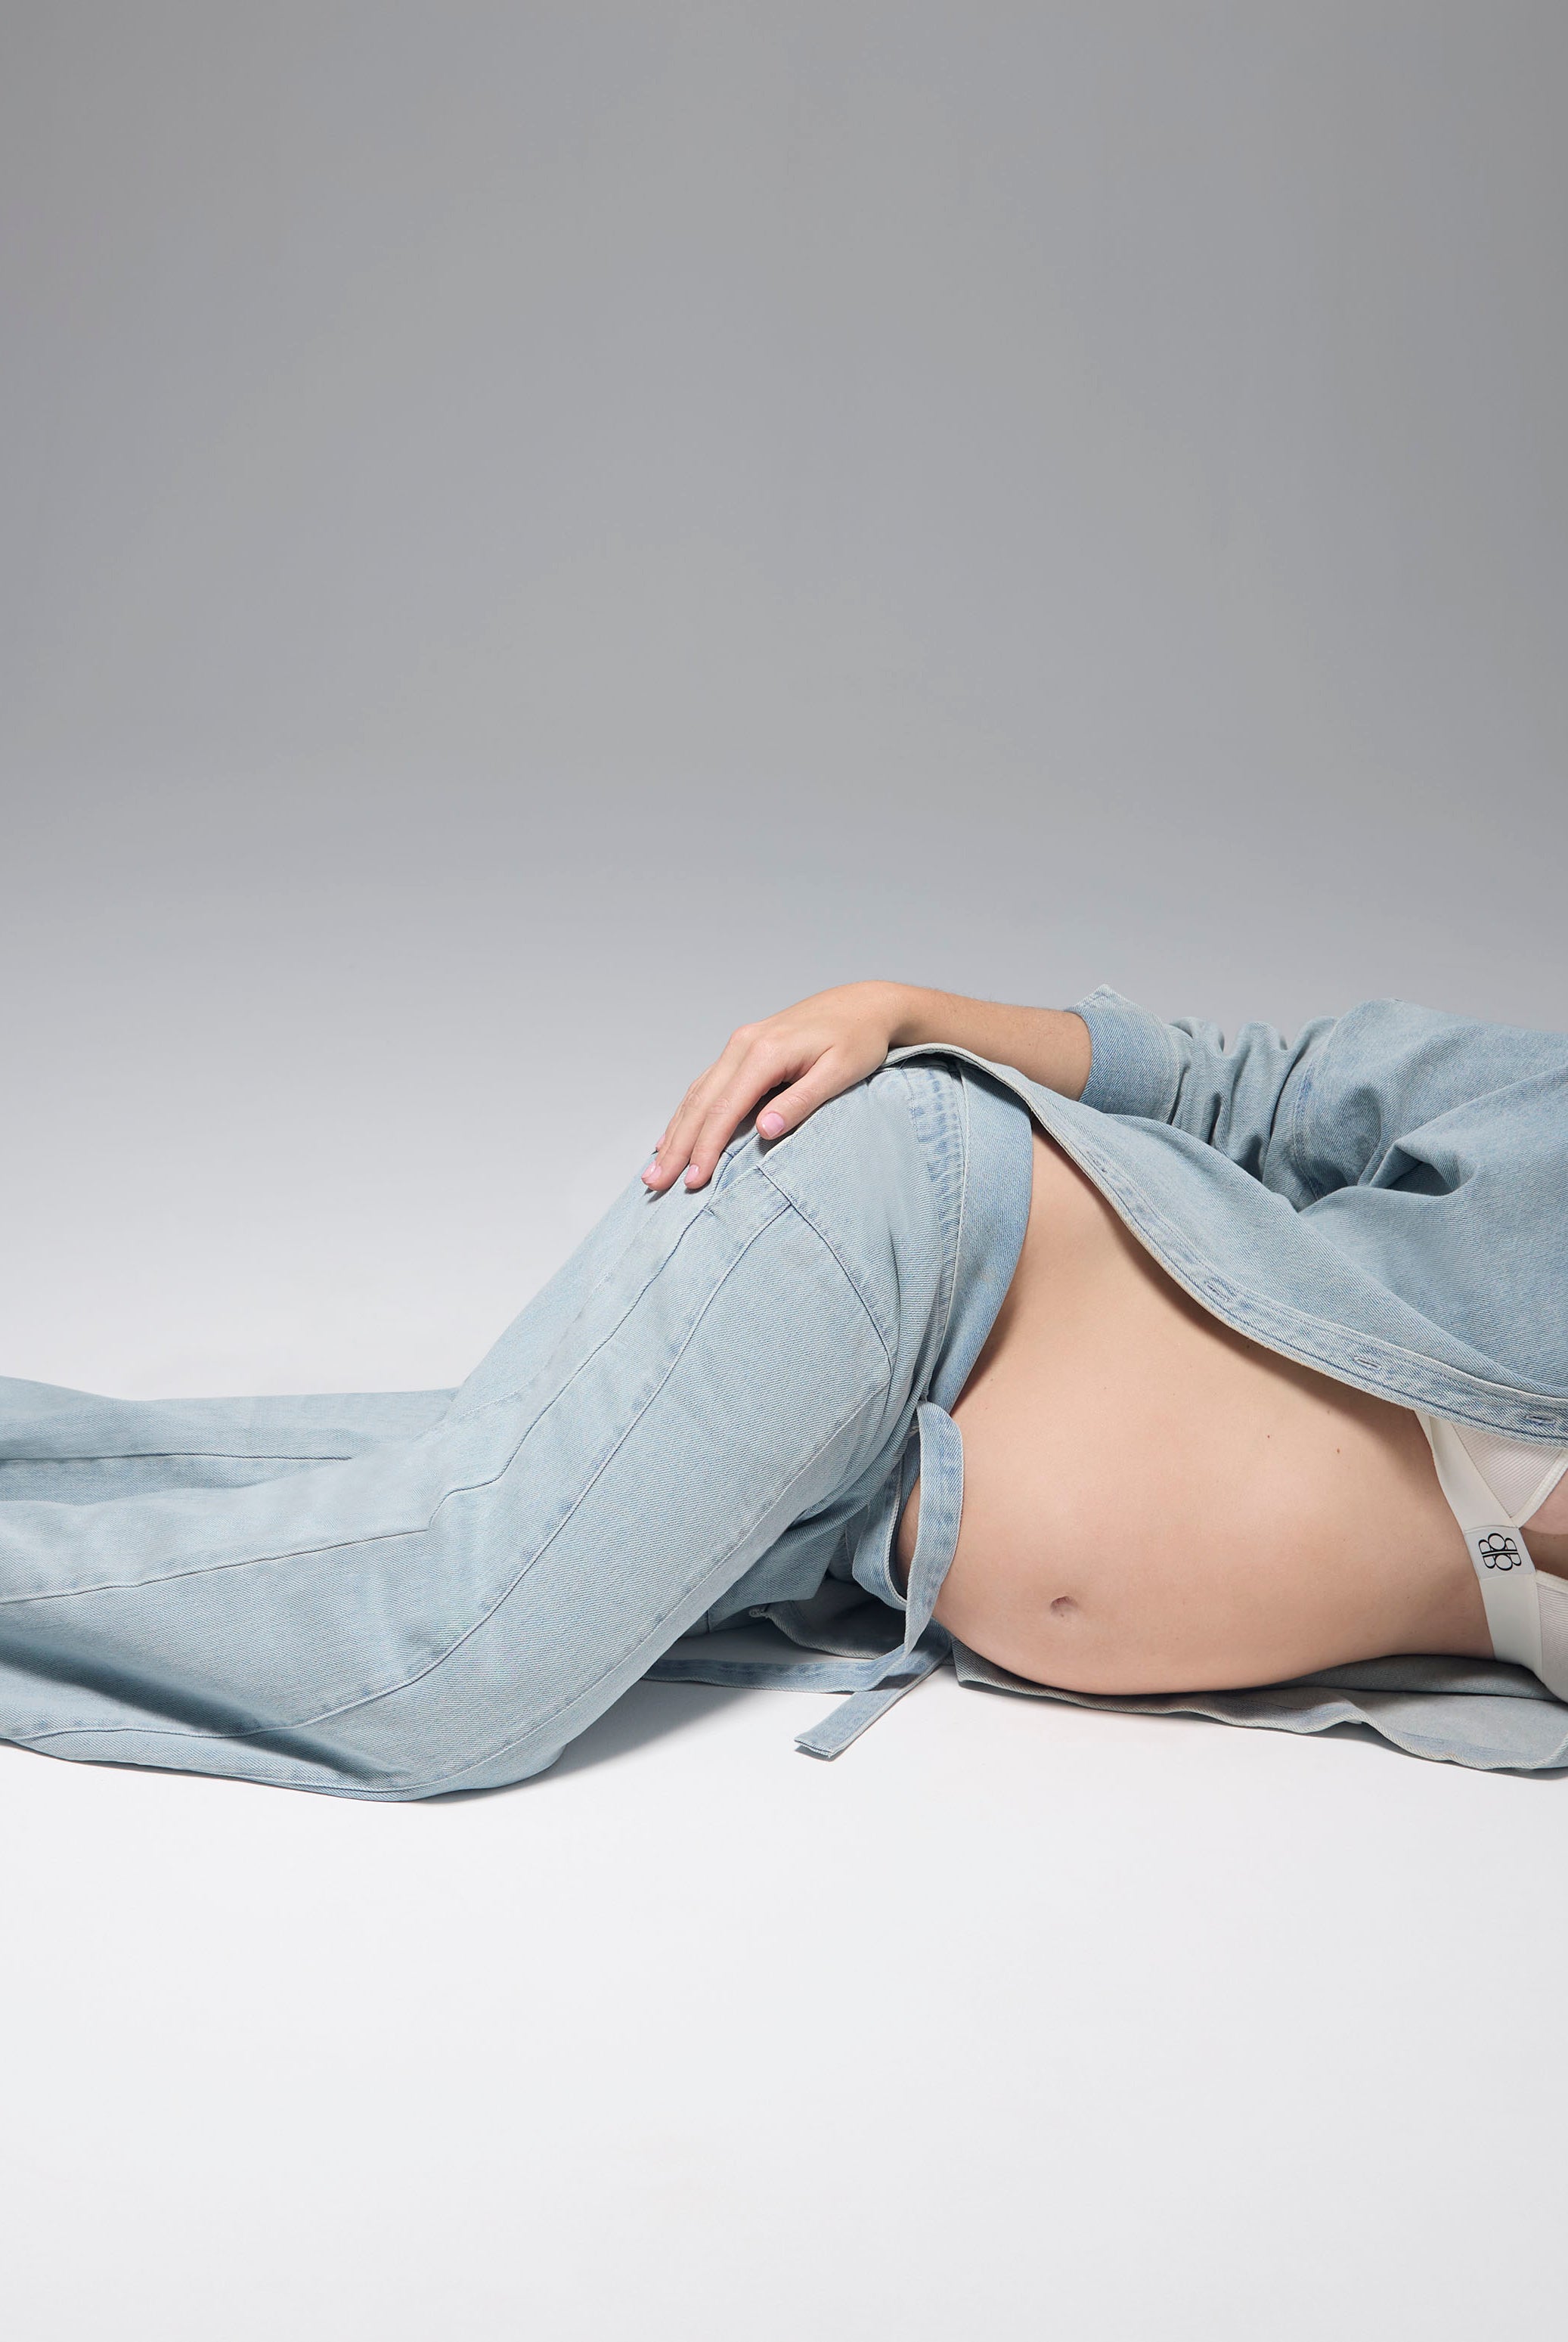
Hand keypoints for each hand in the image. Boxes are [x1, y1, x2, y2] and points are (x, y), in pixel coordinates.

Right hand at [644, 981, 910, 1191]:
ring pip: (697, 1093)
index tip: (694, 1181)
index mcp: (765, 1053)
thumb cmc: (859, 1039)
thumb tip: (765, 1131)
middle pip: (700, 1103)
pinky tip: (675, 1133)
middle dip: (677, 1146)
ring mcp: (740, 1044)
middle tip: (655, 1183)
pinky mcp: (744, 1048)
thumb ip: (801, 1102)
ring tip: (656, 1167)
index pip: (724, 1110)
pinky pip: (707, 1084)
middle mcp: (744, 1045)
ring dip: (676, 1132)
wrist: (866, 1004)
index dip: (706, 1149)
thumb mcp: (840, 1073)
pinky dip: (688, 1112)